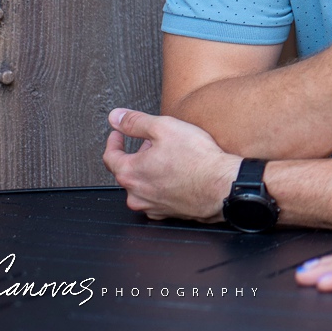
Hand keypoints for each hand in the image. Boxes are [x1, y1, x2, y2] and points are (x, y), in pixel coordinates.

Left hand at [102, 108, 240, 222]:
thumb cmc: (197, 160)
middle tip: (153, 142)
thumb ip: (135, 122)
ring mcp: (152, 207)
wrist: (222, 187)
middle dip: (137, 154)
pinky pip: (157, 197)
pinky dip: (161, 185)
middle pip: (127, 171)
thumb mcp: (164, 128)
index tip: (118, 134)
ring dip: (149, 170)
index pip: (110, 156)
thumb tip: (115, 117)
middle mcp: (136, 194)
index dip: (114, 141)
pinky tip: (176, 175)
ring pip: (142, 185)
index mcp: (130, 173)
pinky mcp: (168, 213)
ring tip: (168, 157)